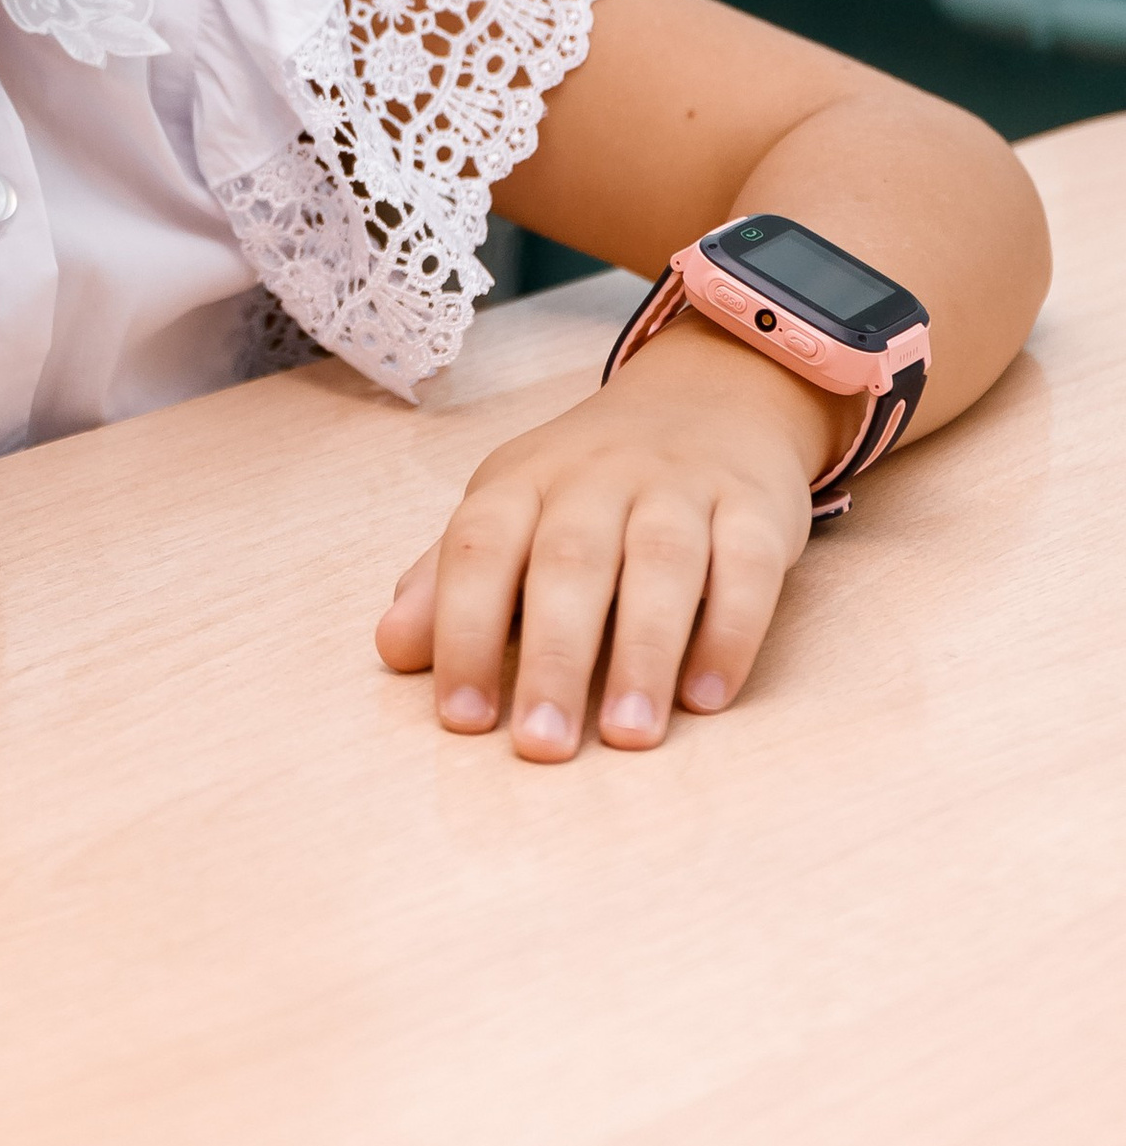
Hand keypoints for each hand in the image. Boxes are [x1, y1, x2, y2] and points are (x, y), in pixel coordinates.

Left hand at [374, 320, 833, 758]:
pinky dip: (729, 631)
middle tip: (543, 746)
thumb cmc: (588, 487)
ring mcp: (680, 487)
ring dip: (642, 653)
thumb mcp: (509, 514)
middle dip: (553, 659)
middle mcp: (597, 477)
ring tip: (627, 736)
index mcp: (522, 483)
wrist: (708, 400)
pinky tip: (707, 697)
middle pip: (569, 563)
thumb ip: (449, 581)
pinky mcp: (754, 506)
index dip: (463, 631)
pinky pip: (744, 566)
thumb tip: (391, 648)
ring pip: (660, 563)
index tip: (462, 717)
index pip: (479, 550)